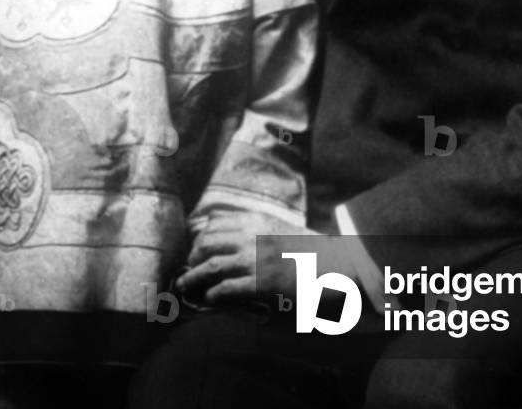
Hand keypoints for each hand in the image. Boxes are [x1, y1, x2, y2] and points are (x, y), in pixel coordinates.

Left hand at [177, 210, 317, 305]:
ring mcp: (257, 259)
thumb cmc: (313, 248)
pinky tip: (210, 299)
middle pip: (208, 243)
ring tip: (185, 285)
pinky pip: (229, 287)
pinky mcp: (262, 283)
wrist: (336, 262)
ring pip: (212, 266)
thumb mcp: (284, 228)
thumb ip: (262, 229)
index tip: (197, 246)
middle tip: (189, 267)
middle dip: (193, 256)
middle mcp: (253, 237)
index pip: (218, 222)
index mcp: (259, 221)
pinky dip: (215, 294)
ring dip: (193, 277)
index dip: (202, 235)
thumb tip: (242, 236)